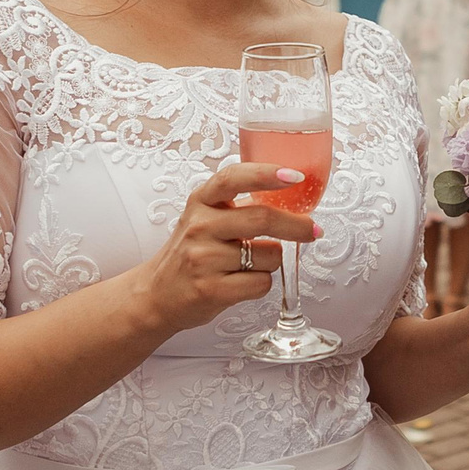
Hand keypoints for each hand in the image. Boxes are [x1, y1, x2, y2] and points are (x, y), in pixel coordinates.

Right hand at [121, 161, 313, 339]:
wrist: (156, 295)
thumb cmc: (190, 253)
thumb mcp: (205, 218)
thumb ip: (238, 205)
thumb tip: (292, 196)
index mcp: (201, 201)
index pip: (234, 178)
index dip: (266, 174)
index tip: (295, 176)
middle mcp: (199, 226)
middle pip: (262, 219)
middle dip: (297, 226)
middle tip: (312, 230)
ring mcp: (203, 258)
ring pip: (268, 255)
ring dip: (272, 261)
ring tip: (251, 264)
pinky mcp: (210, 289)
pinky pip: (261, 283)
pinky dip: (262, 283)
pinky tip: (242, 282)